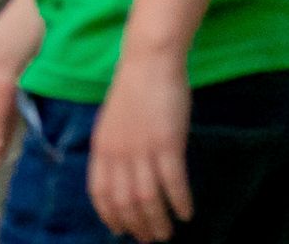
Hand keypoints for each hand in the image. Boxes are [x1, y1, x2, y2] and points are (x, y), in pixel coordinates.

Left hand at [89, 51, 193, 241]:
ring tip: (168, 234)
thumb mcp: (112, 122)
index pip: (101, 192)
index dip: (111, 215)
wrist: (148, 61)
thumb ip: (113, 149)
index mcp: (102, 146)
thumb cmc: (134, 90)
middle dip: (138, 225)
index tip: (120, 230)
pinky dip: (180, 202)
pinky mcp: (167, 143)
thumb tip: (120, 176)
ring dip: (159, 220)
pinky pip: (173, 183)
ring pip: (148, 198)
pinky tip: (187, 213)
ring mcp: (142, 148)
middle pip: (125, 201)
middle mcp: (118, 152)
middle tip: (151, 238)